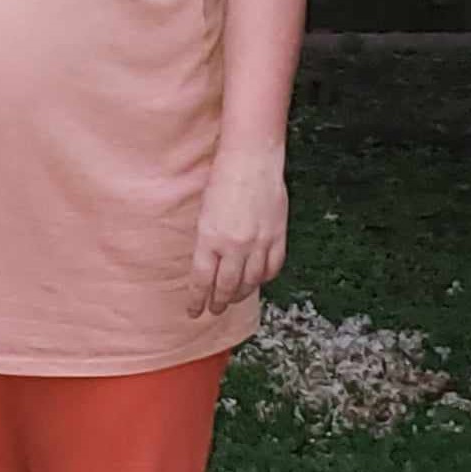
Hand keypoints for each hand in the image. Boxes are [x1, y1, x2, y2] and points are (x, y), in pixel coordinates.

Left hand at [187, 145, 287, 318]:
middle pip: (226, 286)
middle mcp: (234, 245)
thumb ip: (207, 240)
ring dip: (240, 294)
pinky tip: (256, 280)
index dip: (197, 299)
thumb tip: (208, 264)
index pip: (201, 280)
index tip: (193, 311)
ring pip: (250, 282)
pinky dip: (263, 278)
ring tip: (233, 299)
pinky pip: (272, 268)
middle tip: (213, 310)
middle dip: (218, 302)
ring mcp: (258, 243)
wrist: (252, 159)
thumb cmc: (222, 178)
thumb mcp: (204, 211)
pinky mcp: (277, 237)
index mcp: (209, 238)